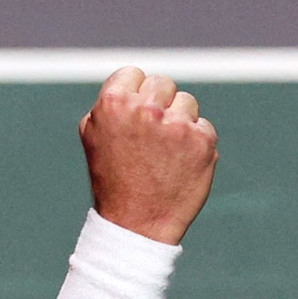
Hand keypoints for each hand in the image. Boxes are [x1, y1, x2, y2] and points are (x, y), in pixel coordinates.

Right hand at [79, 67, 217, 244]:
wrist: (136, 224)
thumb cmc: (112, 179)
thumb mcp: (93, 135)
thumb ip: (110, 103)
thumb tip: (133, 82)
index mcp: (114, 103)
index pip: (133, 74)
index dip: (134, 95)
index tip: (133, 118)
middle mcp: (146, 109)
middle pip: (162, 83)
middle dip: (158, 105)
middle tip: (150, 138)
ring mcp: (176, 125)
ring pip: (186, 102)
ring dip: (179, 122)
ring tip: (164, 153)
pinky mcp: (202, 141)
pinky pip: (204, 127)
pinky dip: (196, 143)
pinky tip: (181, 164)